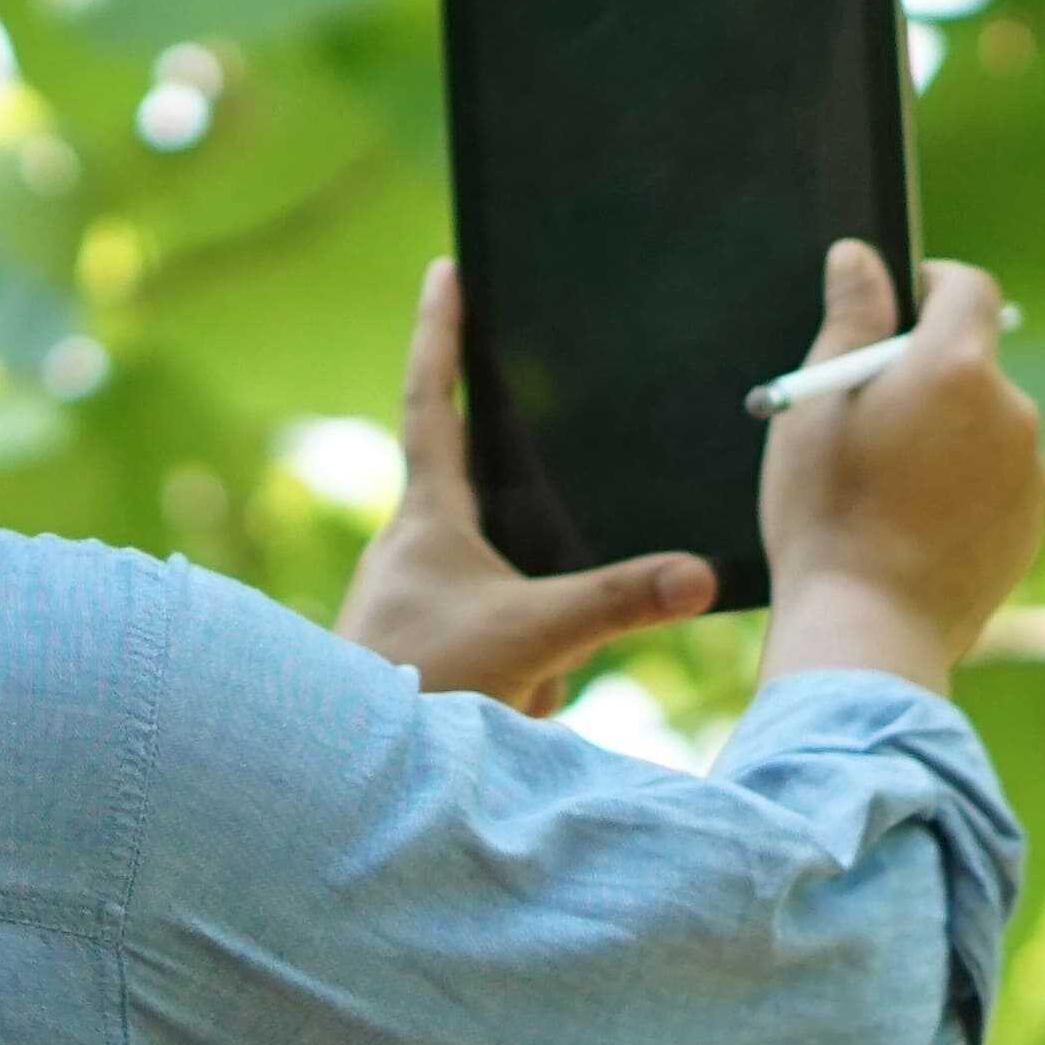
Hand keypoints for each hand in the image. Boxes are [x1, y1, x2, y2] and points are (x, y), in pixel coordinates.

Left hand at [336, 261, 721, 714]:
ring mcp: (410, 601)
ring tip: (514, 694)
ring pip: (506, 601)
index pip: (431, 402)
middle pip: (494, 518)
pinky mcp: (417, 651)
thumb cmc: (420, 689)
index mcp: (427, 517)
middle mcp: (409, 548)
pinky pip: (498, 652)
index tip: (443, 270)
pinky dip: (516, 683)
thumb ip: (620, 603)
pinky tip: (507, 718)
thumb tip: (700, 576)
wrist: (345, 774)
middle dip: (532, 556)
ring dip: (527, 650)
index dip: (441, 334)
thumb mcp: (534, 639)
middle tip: (542, 569)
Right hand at [758, 242, 1044, 695]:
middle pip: (975, 364)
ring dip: (948, 435)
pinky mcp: (1031, 527)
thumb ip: (849, 319)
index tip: (899, 306)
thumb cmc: (827, 513)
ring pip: (986, 427)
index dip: (934, 286)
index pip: (970, 288)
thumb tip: (860, 257)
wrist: (867, 630)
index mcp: (957, 366)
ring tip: (886, 486)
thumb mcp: (817, 405)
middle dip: (930, 375)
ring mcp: (1029, 473)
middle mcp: (1012, 411)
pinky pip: (997, 483)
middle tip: (870, 417)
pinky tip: (912, 526)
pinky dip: (964, 489)